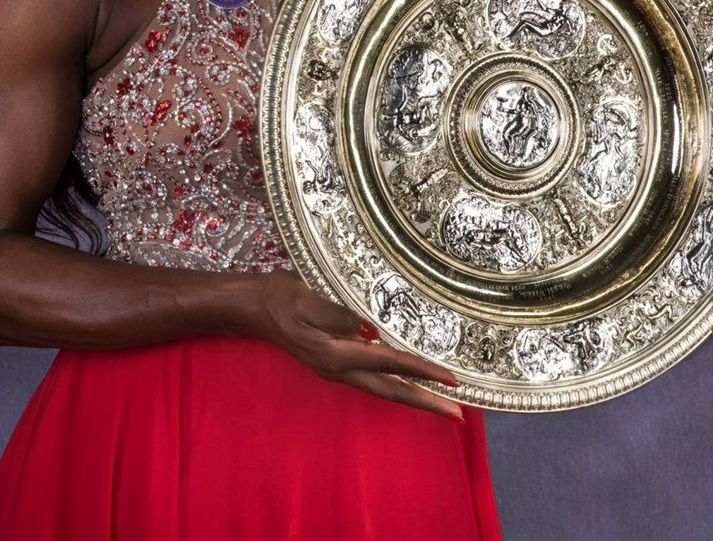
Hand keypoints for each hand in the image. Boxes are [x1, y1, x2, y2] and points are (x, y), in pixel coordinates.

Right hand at [251, 271, 465, 420]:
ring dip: (414, 396)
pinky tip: (407, 381)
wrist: (254, 307)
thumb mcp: (308, 298)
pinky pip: (374, 378)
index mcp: (335, 355)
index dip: (421, 371)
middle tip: (458, 415)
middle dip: (425, 402)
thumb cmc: (280, 297)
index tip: (451, 380)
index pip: (389, 363)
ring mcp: (336, 370)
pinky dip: (396, 383)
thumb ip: (339, 314)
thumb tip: (369, 330)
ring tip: (442, 403)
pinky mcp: (334, 363)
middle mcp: (339, 370)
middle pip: (390, 390)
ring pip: (383, 388)